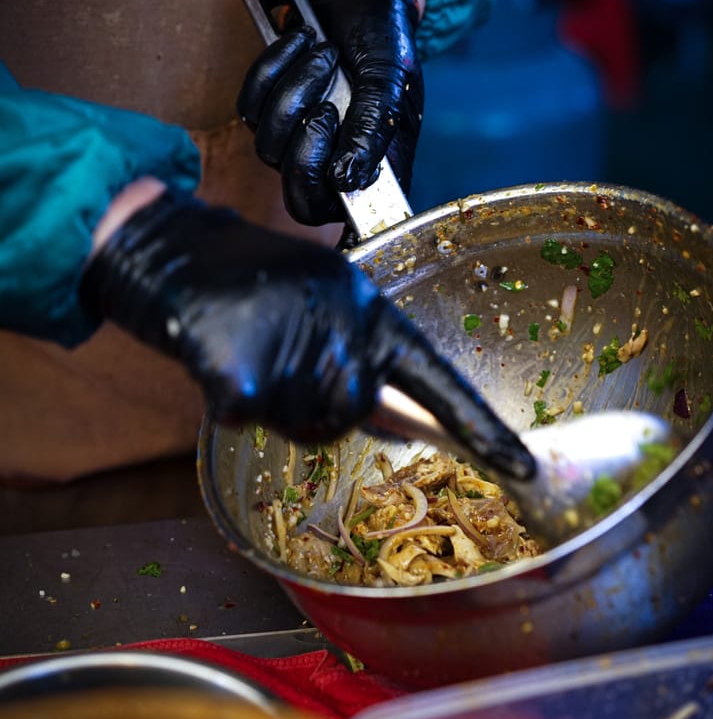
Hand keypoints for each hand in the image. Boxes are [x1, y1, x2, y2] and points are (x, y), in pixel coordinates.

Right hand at [79, 190, 535, 477]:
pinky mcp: (234, 362)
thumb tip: (402, 424)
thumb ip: (367, 359)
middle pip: (354, 416)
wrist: (182, 248)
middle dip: (322, 408)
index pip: (439, 379)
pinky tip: (224, 365)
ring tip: (256, 353)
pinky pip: (246, 414)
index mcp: (374, 312)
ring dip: (278, 407)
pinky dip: (233, 401)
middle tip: (284, 365)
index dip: (480, 428)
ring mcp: (292, 341)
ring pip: (305, 428)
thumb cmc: (261, 282)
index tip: (523, 470)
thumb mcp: (331, 305)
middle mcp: (344, 325)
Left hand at [238, 0, 423, 225]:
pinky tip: (302, 40)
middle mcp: (329, 161)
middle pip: (293, 185)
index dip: (324, 197)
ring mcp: (295, 136)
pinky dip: (273, 65)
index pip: (329, 210)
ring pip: (267, 142)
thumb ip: (372, 130)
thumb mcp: (389, 82)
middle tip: (330, 103)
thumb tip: (346, 178)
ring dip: (295, 89)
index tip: (338, 168)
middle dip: (306, 141)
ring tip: (325, 53)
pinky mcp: (268, 106)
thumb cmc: (387, 46)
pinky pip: (249, 102)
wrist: (364, 1)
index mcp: (368, 170)